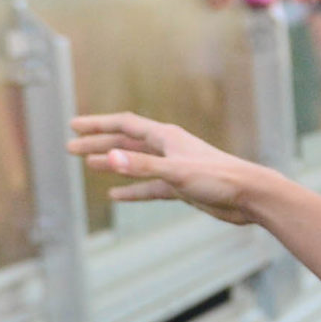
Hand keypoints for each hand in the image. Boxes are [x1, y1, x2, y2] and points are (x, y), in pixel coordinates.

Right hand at [67, 109, 265, 223]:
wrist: (249, 196)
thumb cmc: (218, 178)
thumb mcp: (176, 172)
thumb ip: (141, 166)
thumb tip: (109, 158)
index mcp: (166, 136)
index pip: (124, 125)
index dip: (98, 125)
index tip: (74, 127)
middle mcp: (168, 148)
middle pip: (126, 142)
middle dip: (98, 144)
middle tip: (71, 149)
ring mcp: (173, 167)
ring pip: (135, 163)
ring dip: (113, 164)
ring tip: (89, 165)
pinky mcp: (181, 187)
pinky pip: (149, 186)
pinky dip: (132, 190)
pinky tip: (116, 195)